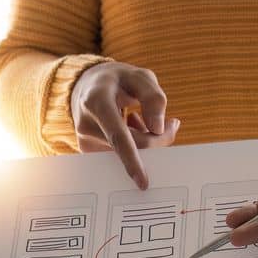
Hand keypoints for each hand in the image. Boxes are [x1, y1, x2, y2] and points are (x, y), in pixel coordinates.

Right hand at [71, 62, 180, 188]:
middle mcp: (87, 124)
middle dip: (157, 139)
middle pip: (131, 146)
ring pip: (128, 153)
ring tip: (137, 119)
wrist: (87, 86)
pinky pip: (119, 156)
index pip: (118, 136)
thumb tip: (158, 129)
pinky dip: (132, 146)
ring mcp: (86, 141)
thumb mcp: (140, 76)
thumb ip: (154, 97)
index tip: (143, 182)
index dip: (132, 160)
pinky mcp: (89, 151)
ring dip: (144, 140)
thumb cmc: (117, 81)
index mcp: (97, 101)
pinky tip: (129, 127)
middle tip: (171, 124)